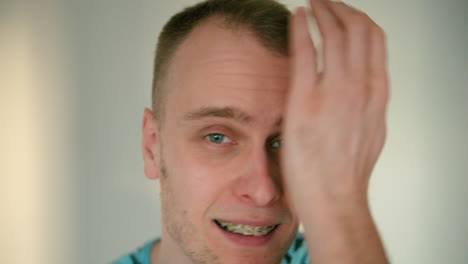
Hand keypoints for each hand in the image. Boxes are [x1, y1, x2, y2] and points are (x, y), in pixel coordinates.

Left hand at [281, 0, 388, 208]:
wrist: (334, 198)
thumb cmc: (347, 170)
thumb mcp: (369, 129)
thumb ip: (366, 102)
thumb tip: (358, 86)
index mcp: (376, 91)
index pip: (374, 38)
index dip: (358, 18)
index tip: (345, 12)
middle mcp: (360, 85)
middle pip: (356, 27)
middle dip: (340, 7)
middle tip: (325, 1)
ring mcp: (334, 91)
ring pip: (334, 32)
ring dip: (323, 10)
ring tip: (312, 4)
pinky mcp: (305, 100)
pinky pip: (305, 50)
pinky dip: (301, 28)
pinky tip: (296, 18)